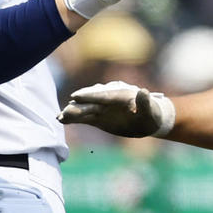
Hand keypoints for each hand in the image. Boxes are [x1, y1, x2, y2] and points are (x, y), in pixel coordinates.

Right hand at [58, 81, 174, 137]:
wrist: (147, 120)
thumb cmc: (151, 115)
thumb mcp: (151, 111)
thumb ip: (145, 103)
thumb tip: (143, 92)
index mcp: (120, 95)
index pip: (103, 95)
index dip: (90, 96)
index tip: (76, 96)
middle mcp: (108, 100)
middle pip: (91, 102)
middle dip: (79, 105)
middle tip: (66, 108)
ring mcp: (101, 108)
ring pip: (85, 109)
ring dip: (73, 112)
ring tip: (61, 116)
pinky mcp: (97, 117)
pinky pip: (84, 118)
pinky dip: (74, 119)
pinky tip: (62, 120)